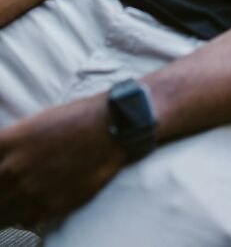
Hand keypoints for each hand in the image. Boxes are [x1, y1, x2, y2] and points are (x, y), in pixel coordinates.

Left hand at [0, 93, 125, 225]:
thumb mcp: (34, 123)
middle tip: (8, 186)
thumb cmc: (76, 117)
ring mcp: (29, 190)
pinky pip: (24, 220)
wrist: (111, 127)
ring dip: (7, 206)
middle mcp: (11, 169)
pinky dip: (24, 216)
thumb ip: (12, 145)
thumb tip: (5, 160)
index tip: (1, 172)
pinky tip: (29, 206)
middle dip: (0, 188)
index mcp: (7, 143)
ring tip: (15, 200)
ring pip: (2, 212)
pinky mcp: (48, 206)